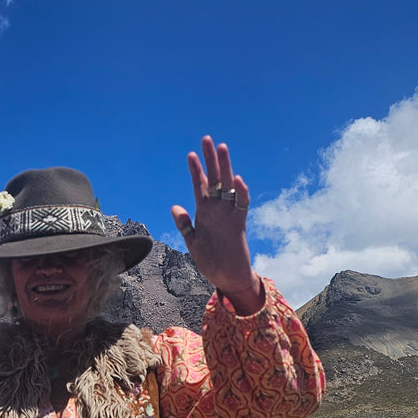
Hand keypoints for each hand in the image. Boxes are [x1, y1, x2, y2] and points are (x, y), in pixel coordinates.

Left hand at [172, 136, 263, 313]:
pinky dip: (241, 193)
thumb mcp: (192, 241)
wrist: (226, 277)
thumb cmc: (210, 260)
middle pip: (214, 179)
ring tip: (222, 148)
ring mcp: (228, 214)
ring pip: (228, 186)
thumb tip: (175, 207)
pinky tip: (237, 180)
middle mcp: (217, 209)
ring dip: (225, 168)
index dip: (195, 170)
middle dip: (210, 160)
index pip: (199, 185)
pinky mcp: (239, 223)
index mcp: (204, 212)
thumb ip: (184, 224)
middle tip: (207, 139)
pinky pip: (242, 205)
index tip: (190, 154)